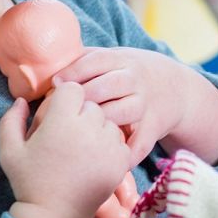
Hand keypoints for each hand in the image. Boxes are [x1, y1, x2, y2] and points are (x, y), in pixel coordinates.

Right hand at [0, 80, 129, 217]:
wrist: (57, 215)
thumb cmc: (30, 182)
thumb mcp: (9, 151)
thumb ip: (11, 120)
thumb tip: (22, 101)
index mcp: (62, 120)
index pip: (72, 89)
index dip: (64, 99)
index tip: (58, 114)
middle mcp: (89, 127)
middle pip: (92, 104)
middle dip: (81, 114)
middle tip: (69, 135)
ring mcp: (108, 143)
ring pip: (108, 121)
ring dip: (98, 129)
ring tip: (83, 148)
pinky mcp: (121, 159)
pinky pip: (120, 140)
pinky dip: (110, 146)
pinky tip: (95, 159)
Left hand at [54, 48, 188, 166]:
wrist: (172, 87)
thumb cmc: (126, 74)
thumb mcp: (112, 58)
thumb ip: (84, 60)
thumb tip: (45, 67)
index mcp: (122, 60)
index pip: (96, 62)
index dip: (74, 72)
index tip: (55, 84)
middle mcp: (136, 80)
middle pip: (108, 86)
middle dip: (84, 98)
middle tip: (64, 110)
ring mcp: (146, 105)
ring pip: (124, 113)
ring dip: (101, 123)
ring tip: (80, 134)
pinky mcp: (153, 128)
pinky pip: (139, 144)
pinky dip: (124, 154)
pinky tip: (104, 160)